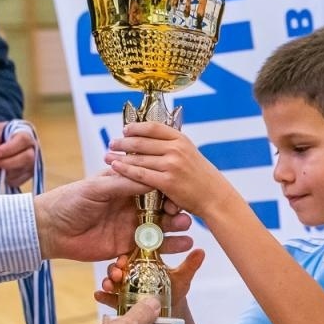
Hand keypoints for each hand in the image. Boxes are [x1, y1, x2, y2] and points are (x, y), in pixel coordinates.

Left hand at [0, 121, 35, 188]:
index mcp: (25, 133)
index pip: (23, 140)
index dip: (9, 149)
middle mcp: (33, 148)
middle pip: (28, 158)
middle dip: (8, 162)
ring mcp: (32, 163)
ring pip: (22, 171)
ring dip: (4, 170)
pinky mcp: (28, 175)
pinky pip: (17, 181)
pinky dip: (5, 178)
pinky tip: (0, 170)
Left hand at [33, 172, 193, 261]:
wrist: (51, 230)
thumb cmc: (70, 201)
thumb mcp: (97, 187)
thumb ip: (123, 184)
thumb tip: (151, 178)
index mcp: (125, 185)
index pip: (152, 184)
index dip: (166, 188)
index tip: (178, 192)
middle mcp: (132, 205)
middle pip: (161, 206)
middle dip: (175, 209)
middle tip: (184, 212)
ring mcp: (132, 226)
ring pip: (160, 226)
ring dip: (176, 227)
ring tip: (188, 227)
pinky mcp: (129, 246)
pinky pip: (152, 246)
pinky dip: (169, 245)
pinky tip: (184, 244)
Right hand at [94, 247, 205, 310]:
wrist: (171, 313)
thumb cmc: (175, 291)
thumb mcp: (181, 278)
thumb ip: (190, 265)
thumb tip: (202, 251)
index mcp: (145, 263)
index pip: (133, 256)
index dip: (127, 257)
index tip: (124, 258)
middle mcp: (133, 273)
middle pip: (120, 268)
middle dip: (115, 269)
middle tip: (117, 271)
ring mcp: (125, 288)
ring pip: (114, 282)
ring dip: (109, 281)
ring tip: (108, 284)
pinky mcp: (120, 301)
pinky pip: (110, 298)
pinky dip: (104, 296)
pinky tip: (98, 295)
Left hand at [104, 122, 236, 216]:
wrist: (215, 197)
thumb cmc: (202, 178)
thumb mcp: (191, 154)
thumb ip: (173, 147)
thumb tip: (151, 140)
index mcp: (181, 139)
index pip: (154, 127)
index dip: (136, 127)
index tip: (125, 130)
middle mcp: (176, 149)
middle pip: (142, 141)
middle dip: (123, 142)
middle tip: (111, 143)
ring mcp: (172, 165)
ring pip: (139, 157)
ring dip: (120, 156)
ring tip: (108, 156)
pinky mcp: (167, 182)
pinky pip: (140, 174)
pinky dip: (125, 170)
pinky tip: (115, 168)